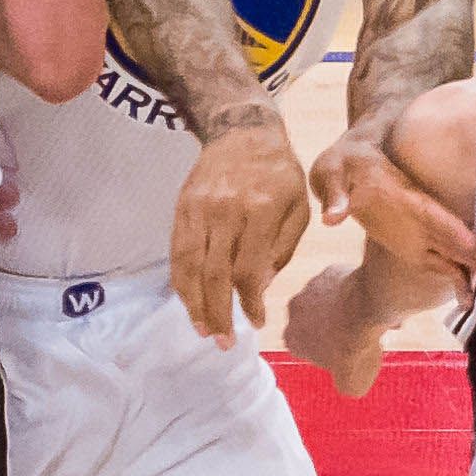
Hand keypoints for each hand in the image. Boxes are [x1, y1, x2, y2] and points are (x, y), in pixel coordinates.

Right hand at [167, 116, 309, 339]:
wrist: (243, 132)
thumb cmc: (281, 176)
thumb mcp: (298, 208)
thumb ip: (282, 249)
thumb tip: (258, 289)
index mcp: (261, 210)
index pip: (248, 268)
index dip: (249, 303)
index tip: (256, 322)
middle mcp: (226, 210)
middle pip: (214, 273)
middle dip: (218, 313)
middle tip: (222, 343)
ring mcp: (199, 208)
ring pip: (189, 265)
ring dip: (193, 304)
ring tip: (202, 329)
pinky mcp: (182, 207)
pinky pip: (177, 251)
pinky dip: (181, 281)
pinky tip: (189, 301)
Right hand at [280, 264, 389, 400]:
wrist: (369, 308)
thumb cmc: (357, 348)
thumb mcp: (352, 384)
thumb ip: (345, 383)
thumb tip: (349, 378)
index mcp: (292, 339)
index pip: (305, 349)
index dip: (328, 354)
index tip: (347, 356)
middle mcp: (294, 310)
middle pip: (317, 323)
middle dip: (337, 329)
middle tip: (362, 337)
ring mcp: (311, 286)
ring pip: (331, 301)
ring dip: (349, 310)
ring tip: (375, 322)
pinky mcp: (330, 270)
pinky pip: (345, 283)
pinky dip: (359, 291)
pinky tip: (379, 303)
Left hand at [311, 124, 475, 288]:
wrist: (352, 162)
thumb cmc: (344, 163)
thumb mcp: (333, 173)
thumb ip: (336, 196)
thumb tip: (332, 218)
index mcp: (403, 196)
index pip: (432, 213)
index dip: (451, 227)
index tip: (471, 242)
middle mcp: (419, 216)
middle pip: (452, 233)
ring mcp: (420, 231)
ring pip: (452, 250)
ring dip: (473, 265)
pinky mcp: (414, 243)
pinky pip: (440, 262)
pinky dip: (455, 278)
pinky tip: (469, 299)